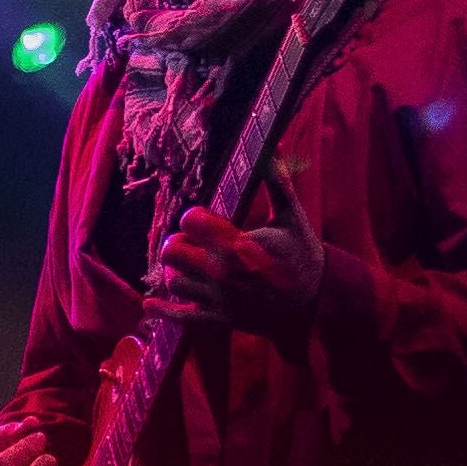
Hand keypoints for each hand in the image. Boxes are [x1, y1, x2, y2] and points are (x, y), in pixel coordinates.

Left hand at [144, 182, 331, 335]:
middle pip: (171, 250)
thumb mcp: (292, 214)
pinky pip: (181, 318)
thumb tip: (272, 147)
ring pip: (172, 281)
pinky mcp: (220, 318)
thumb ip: (277, 181)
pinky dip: (161, 311)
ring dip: (176, 270)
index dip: (193, 216)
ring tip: (189, 263)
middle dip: (176, 241)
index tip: (204, 218)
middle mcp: (222, 271)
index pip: (190, 221)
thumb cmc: (301, 251)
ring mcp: (219, 298)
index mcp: (237, 242)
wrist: (316, 297)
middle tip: (190, 241)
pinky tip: (150, 304)